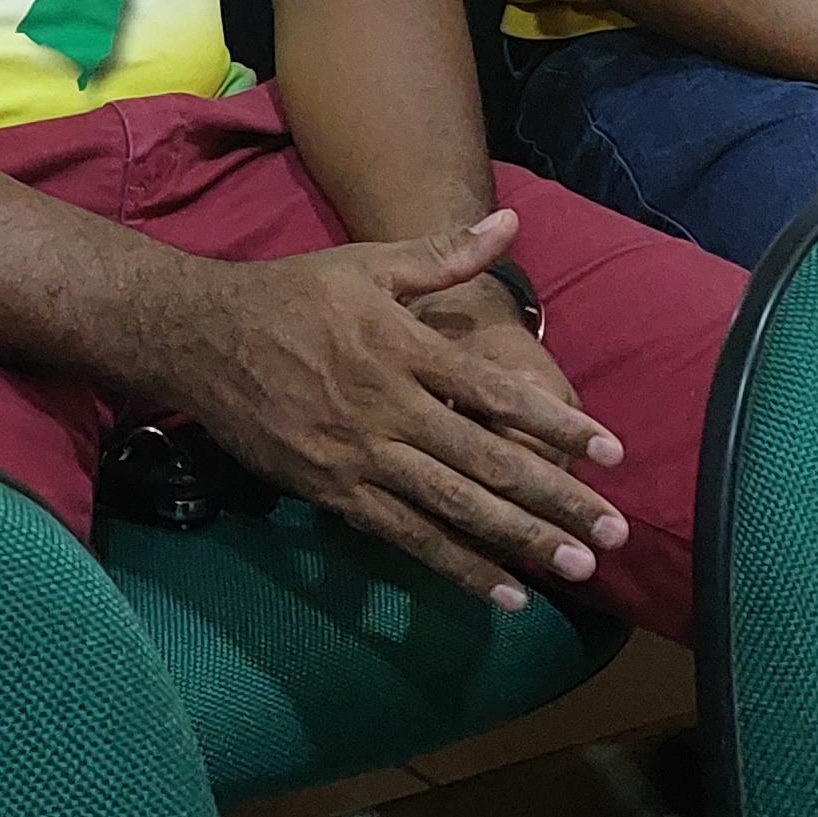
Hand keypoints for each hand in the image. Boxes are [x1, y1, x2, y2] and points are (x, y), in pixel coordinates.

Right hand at [156, 209, 629, 612]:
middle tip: (616, 534)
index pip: (496, 393)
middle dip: (557, 499)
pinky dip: (457, 566)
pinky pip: (405, 536)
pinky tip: (503, 594)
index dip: (557, 424)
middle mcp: (388, 407)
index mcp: (403, 348)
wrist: (201, 337)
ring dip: (519, 540)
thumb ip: (443, 252)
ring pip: (452, 507)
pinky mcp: (333, 492)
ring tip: (576, 567)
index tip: (613, 453)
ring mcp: (359, 455)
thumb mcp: (367, 262)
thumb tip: (511, 223)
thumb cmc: (291, 295)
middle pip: (487, 461)